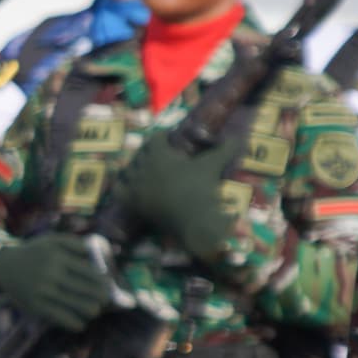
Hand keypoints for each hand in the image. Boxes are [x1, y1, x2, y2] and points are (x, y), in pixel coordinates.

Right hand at [0, 231, 117, 332]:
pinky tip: (80, 321)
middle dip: (104, 298)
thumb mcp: (53, 241)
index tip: (110, 287)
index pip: (91, 273)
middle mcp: (50, 274)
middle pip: (90, 292)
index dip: (105, 282)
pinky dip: (77, 323)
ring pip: (81, 307)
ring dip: (92, 311)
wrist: (3, 266)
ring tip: (93, 310)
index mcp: (58, 256)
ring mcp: (43, 292)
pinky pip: (65, 320)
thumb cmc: (37, 253)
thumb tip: (102, 260)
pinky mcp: (36, 307)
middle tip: (106, 301)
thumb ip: (77, 245)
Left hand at [120, 133, 243, 265]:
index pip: (155, 138)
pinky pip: (118, 190)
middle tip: (158, 153)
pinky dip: (120, 186)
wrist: (192, 220)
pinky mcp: (131, 203)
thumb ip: (223, 149)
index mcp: (158, 154)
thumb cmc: (200, 189)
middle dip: (148, 151)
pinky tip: (126, 185)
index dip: (162, 136)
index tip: (168, 137)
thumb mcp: (212, 166)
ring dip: (134, 167)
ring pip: (127, 170)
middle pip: (140, 153)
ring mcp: (135, 185)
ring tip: (143, 168)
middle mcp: (142, 167)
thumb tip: (238, 137)